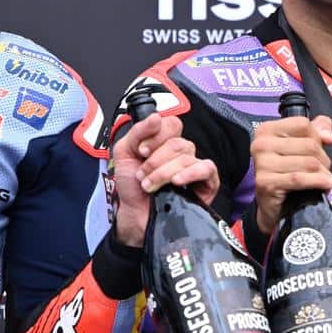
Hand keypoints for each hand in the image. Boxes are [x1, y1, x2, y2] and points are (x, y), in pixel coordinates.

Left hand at [109, 113, 220, 247]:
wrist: (134, 215)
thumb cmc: (131, 186)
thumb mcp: (124, 153)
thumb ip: (138, 132)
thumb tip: (157, 117)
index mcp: (165, 142)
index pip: (172, 124)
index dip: (155, 136)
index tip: (141, 152)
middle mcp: (182, 153)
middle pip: (177, 143)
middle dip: (155, 160)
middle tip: (142, 175)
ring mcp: (195, 167)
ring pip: (186, 157)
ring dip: (163, 172)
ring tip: (150, 186)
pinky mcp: (207, 183)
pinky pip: (207, 168)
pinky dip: (190, 173)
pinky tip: (177, 182)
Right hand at [249, 114, 331, 237]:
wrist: (273, 205)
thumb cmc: (288, 172)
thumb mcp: (302, 145)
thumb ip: (318, 130)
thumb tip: (328, 136)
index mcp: (267, 129)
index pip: (303, 125)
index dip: (317, 137)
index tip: (319, 149)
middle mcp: (261, 144)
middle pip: (308, 144)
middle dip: (323, 158)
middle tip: (323, 169)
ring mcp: (262, 163)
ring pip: (308, 162)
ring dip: (322, 172)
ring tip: (324, 178)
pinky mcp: (265, 182)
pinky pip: (299, 179)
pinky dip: (317, 182)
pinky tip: (326, 184)